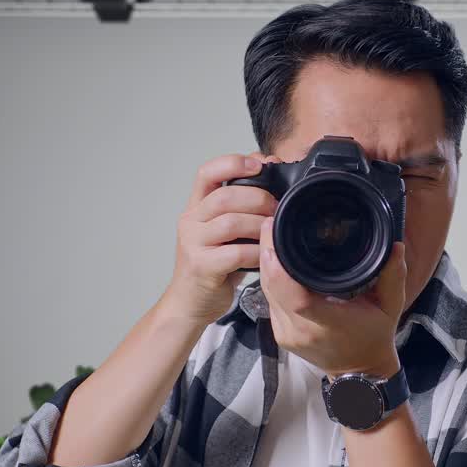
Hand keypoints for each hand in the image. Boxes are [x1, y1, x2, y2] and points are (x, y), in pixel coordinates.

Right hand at [161, 152, 278, 324]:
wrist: (190, 302)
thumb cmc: (213, 265)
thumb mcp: (223, 231)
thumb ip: (239, 208)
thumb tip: (270, 177)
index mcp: (196, 207)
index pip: (207, 173)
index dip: (233, 163)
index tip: (259, 164)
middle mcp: (190, 221)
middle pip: (225, 196)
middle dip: (258, 199)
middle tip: (276, 209)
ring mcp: (193, 244)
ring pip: (231, 222)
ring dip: (259, 225)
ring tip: (273, 232)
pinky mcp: (202, 266)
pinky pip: (235, 253)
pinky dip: (256, 251)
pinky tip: (264, 255)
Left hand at [258, 215, 406, 377]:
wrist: (360, 371)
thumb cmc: (375, 335)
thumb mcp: (391, 306)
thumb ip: (393, 275)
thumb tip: (396, 245)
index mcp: (329, 324)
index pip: (297, 298)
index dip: (279, 268)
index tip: (276, 237)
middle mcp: (302, 331)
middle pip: (273, 288)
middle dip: (268, 253)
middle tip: (271, 222)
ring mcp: (286, 334)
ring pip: (266, 292)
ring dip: (266, 263)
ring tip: (271, 233)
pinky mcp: (279, 333)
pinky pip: (269, 299)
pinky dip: (271, 278)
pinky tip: (274, 258)